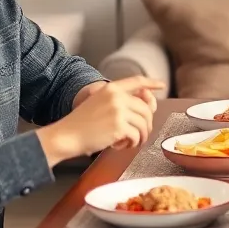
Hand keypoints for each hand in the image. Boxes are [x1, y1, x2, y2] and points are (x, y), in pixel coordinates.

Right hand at [37, 76, 166, 166]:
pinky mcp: (120, 126)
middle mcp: (117, 96)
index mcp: (112, 89)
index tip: (161, 85)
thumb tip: (145, 108)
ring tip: (128, 142)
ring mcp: (119, 111)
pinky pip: (137, 136)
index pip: (137, 81)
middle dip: (146, 124)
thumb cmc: (81, 124)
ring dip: (140, 136)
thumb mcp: (99, 103)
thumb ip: (119, 102)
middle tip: (139, 135)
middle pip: (146, 109)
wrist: (67, 136)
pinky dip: (132, 144)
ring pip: (144, 124)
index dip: (151, 83)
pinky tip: (120, 146)